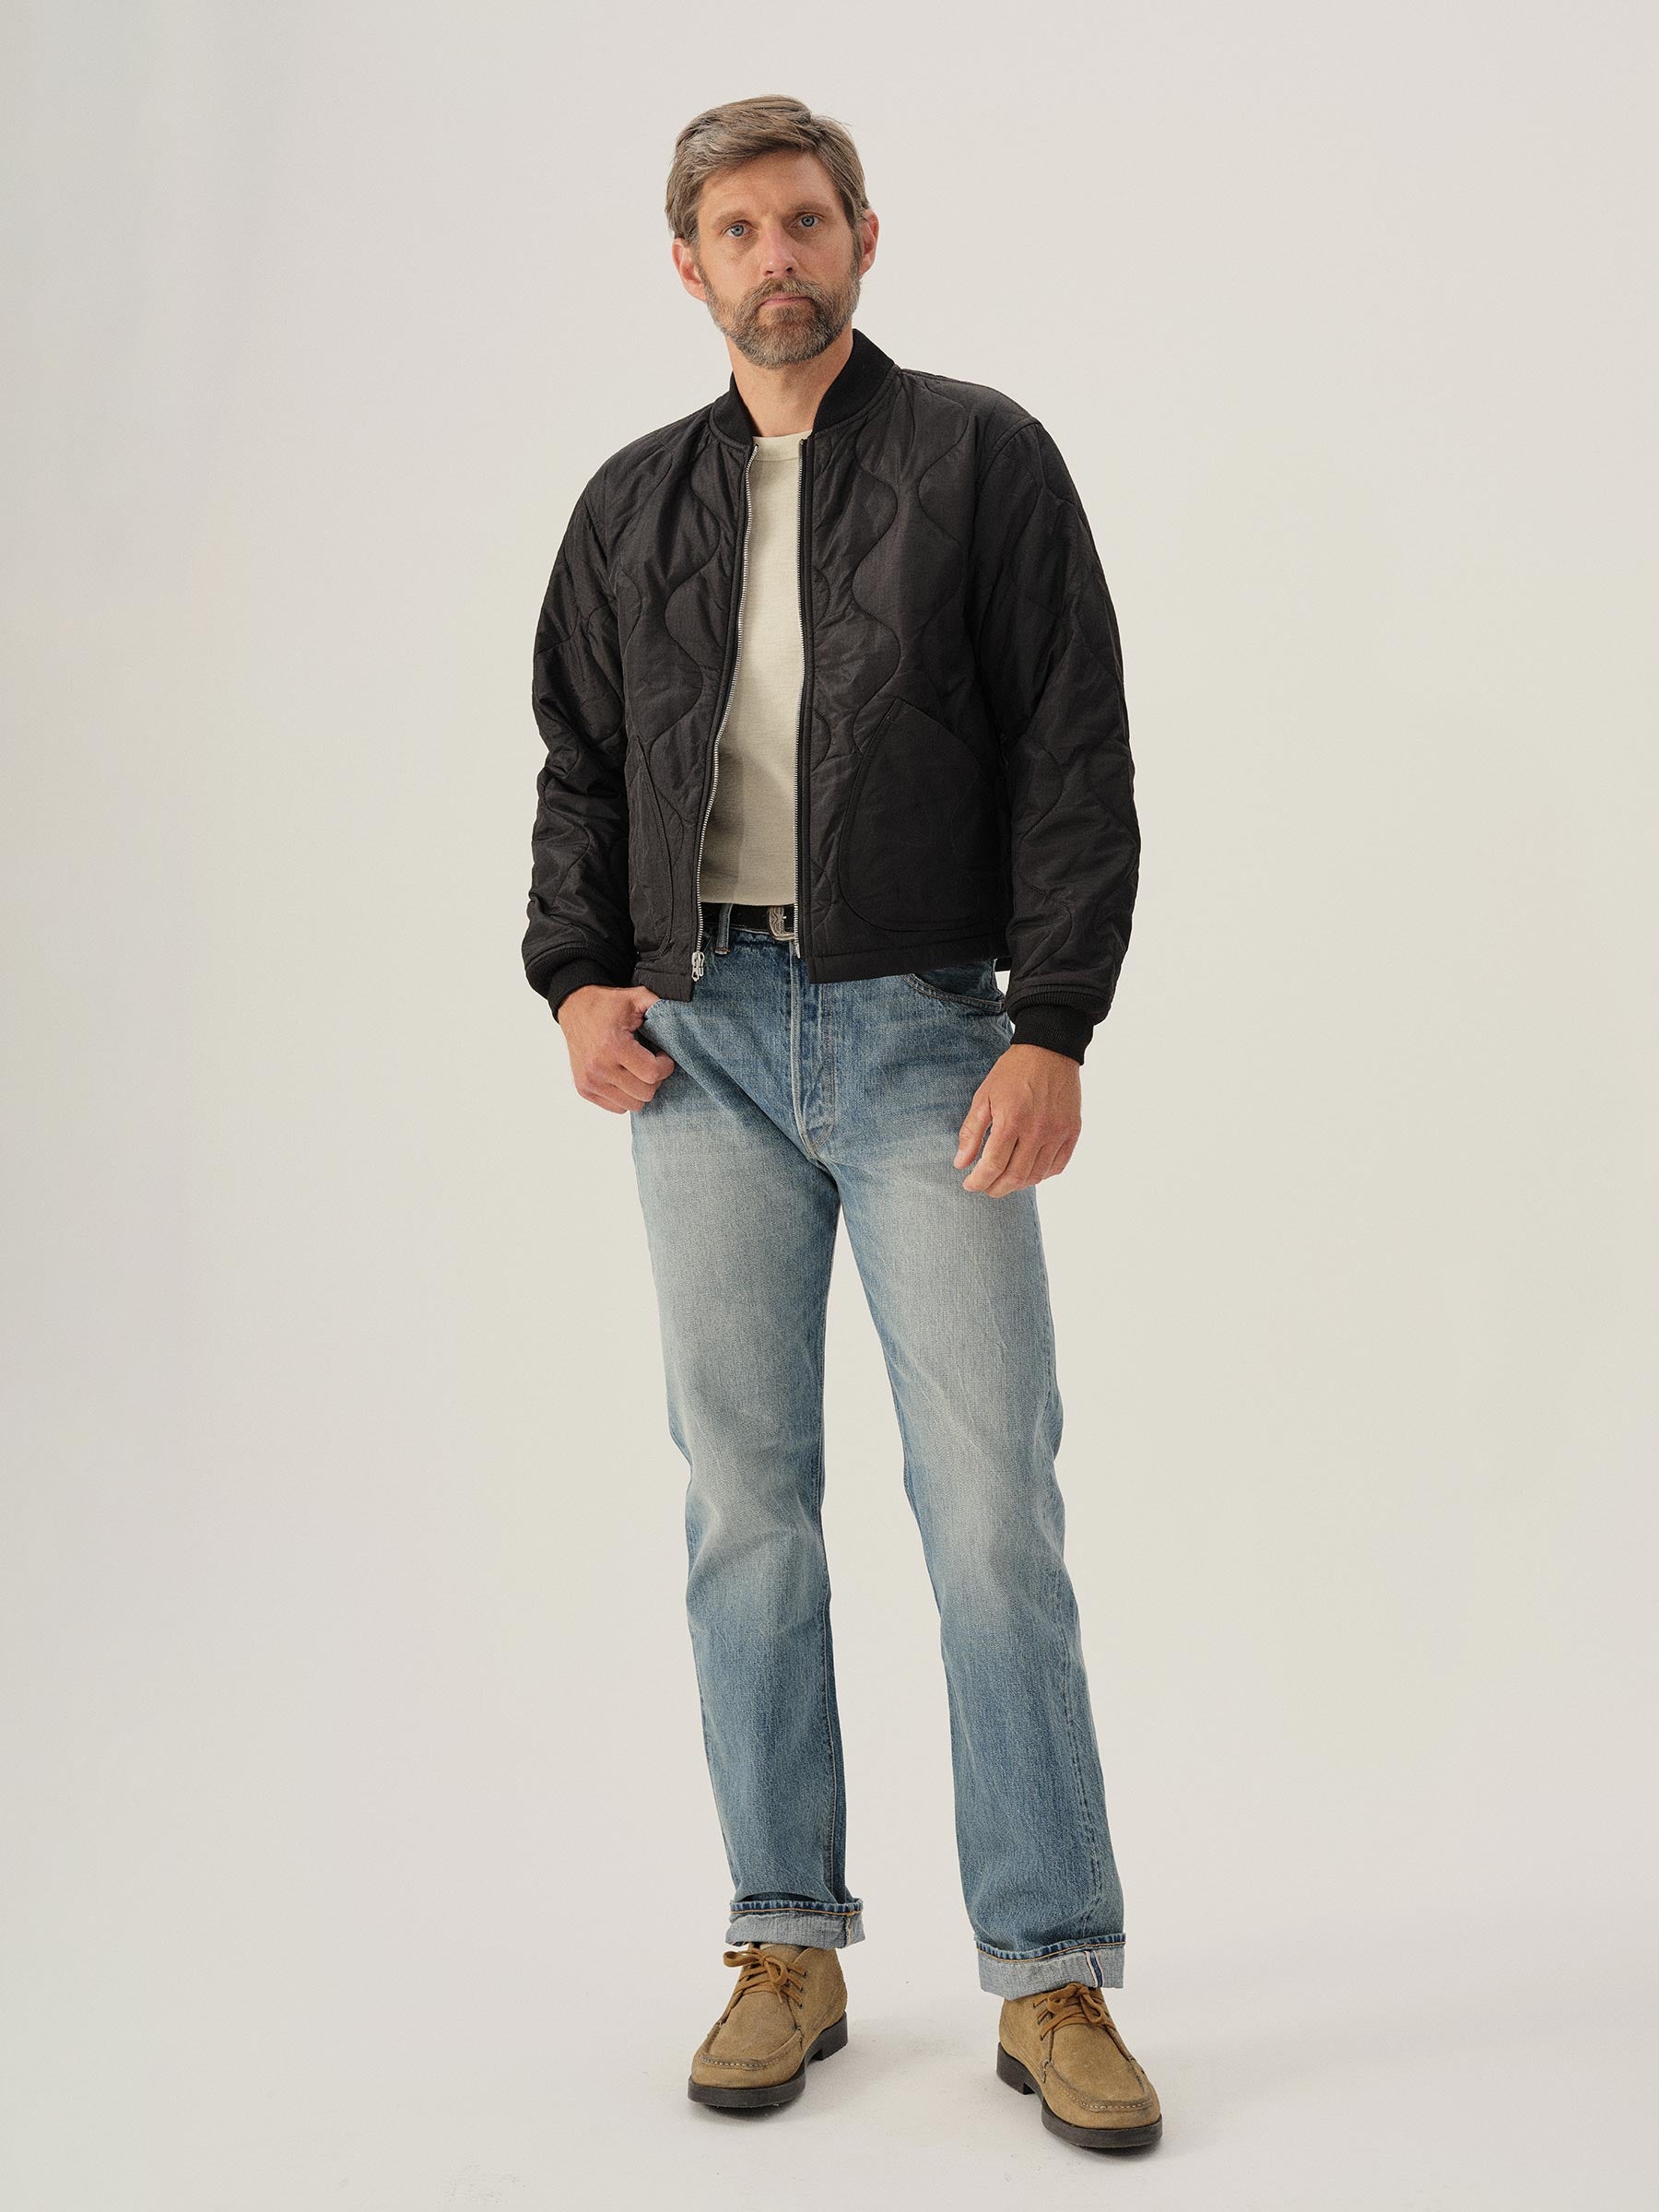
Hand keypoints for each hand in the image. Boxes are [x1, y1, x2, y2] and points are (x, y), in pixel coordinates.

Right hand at [556, 984, 675, 1112]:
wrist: (574, 1008)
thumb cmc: (608, 1005)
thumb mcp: (636, 997)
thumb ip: (661, 1005)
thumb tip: (685, 1017)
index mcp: (612, 1045)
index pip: (652, 1074)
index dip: (665, 1066)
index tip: (662, 1055)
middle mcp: (598, 1067)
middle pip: (645, 1093)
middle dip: (655, 1079)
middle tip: (650, 1062)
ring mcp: (589, 1081)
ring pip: (633, 1105)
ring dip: (640, 1089)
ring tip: (637, 1069)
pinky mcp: (584, 1089)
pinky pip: (617, 1108)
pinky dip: (625, 1096)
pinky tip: (624, 1076)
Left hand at [954, 1042, 1081, 1194]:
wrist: (1049, 1050)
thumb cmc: (1012, 1072)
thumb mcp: (984, 1096)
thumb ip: (972, 1131)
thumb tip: (960, 1163)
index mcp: (1012, 1120)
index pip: (993, 1165)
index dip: (978, 1181)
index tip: (969, 1184)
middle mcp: (1038, 1130)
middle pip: (1015, 1176)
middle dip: (995, 1188)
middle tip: (985, 1187)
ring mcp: (1058, 1132)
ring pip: (1037, 1176)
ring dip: (1017, 1185)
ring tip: (1004, 1181)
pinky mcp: (1072, 1131)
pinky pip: (1057, 1166)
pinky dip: (1041, 1175)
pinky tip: (1028, 1171)